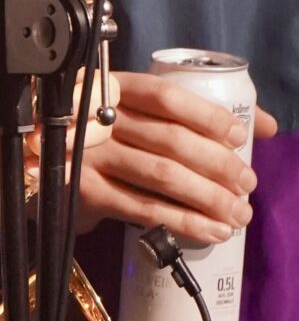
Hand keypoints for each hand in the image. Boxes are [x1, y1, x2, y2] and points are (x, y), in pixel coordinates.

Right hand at [70, 71, 274, 244]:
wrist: (54, 171)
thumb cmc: (114, 139)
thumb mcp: (143, 115)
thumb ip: (198, 114)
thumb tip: (265, 125)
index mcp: (115, 89)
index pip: (165, 96)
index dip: (207, 115)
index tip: (239, 137)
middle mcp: (99, 118)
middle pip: (170, 139)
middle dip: (218, 165)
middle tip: (247, 184)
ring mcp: (90, 155)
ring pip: (162, 176)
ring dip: (208, 198)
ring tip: (238, 214)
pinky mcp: (88, 192)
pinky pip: (144, 208)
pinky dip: (184, 222)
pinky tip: (212, 231)